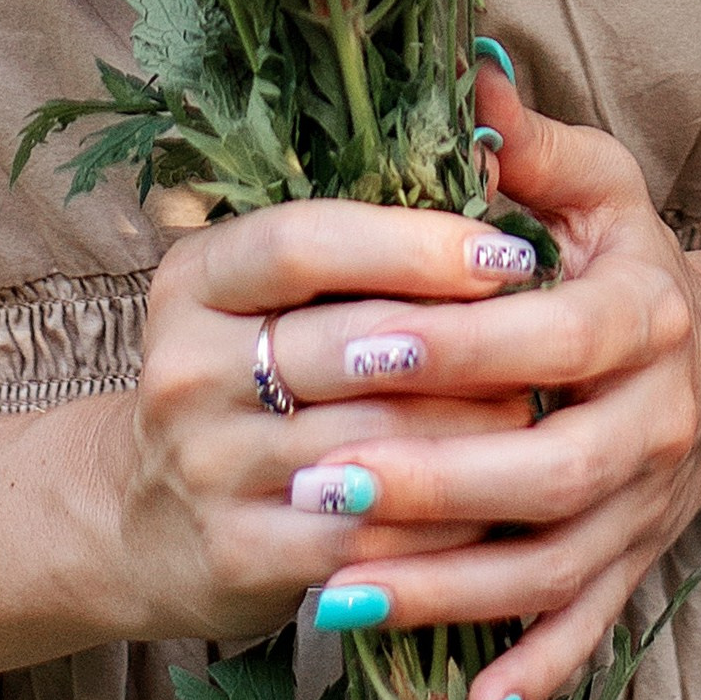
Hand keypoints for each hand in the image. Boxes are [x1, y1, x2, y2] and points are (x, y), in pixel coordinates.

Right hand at [108, 196, 540, 645]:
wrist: (144, 521)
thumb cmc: (247, 381)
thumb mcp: (265, 295)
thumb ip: (359, 236)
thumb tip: (491, 146)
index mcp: (196, 279)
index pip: (304, 242)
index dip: (414, 246)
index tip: (508, 256)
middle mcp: (188, 366)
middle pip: (351, 345)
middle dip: (467, 348)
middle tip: (556, 346)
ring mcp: (206, 464)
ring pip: (373, 446)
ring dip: (473, 437)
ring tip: (542, 421)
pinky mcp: (235, 553)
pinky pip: (366, 538)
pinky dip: (442, 527)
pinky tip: (497, 510)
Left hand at [240, 59, 700, 699]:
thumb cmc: (633, 263)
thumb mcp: (601, 187)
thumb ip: (530, 142)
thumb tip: (466, 75)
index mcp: (644, 314)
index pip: (552, 336)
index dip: (459, 345)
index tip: (356, 345)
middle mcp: (657, 419)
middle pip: (552, 470)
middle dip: (436, 481)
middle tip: (322, 480)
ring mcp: (649, 507)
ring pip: (554, 566)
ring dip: (448, 591)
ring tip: (336, 595)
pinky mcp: (637, 566)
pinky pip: (588, 631)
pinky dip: (534, 673)